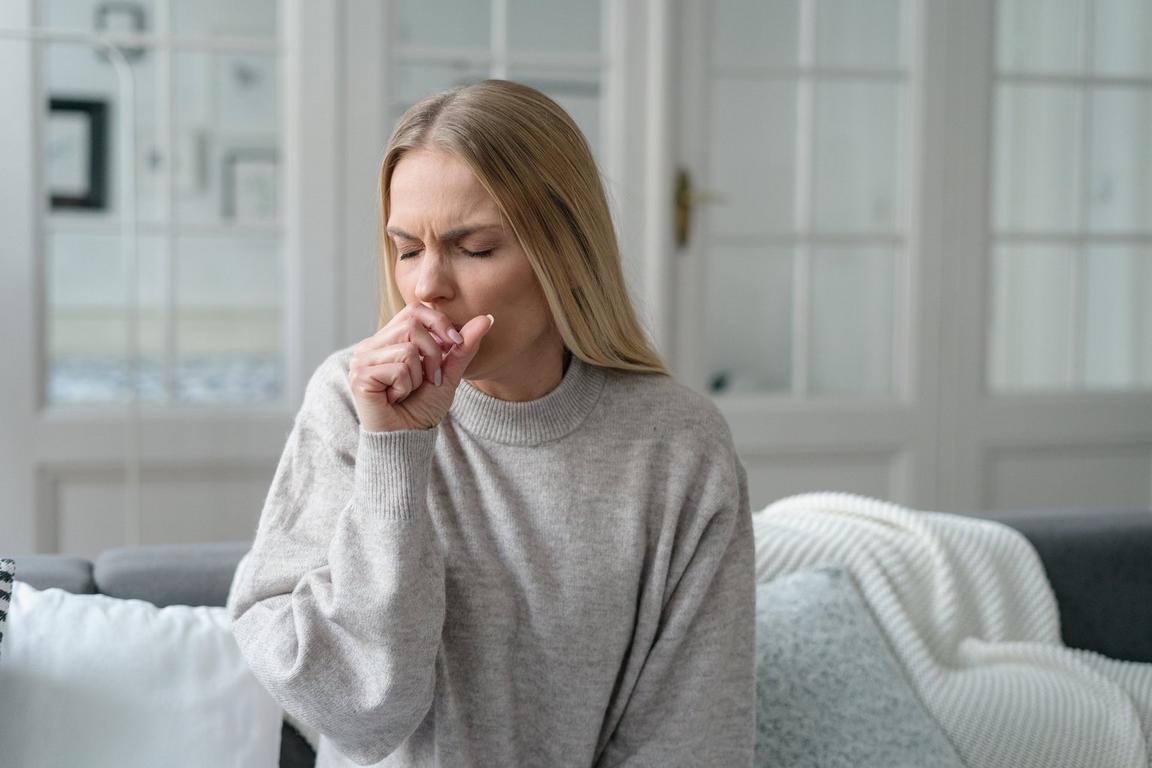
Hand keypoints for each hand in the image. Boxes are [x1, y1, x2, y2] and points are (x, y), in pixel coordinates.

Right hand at [348, 302, 494, 432]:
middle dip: (432, 354)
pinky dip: (406, 387)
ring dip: (418, 375)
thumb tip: (487, 318)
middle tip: (430, 379)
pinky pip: (398, 368)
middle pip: (412, 324)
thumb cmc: (421, 409)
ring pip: (407, 348)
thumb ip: (463, 347)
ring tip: (407, 391)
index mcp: (388, 340)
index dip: (439, 323)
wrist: (406, 440)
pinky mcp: (359, 375)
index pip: (414, 310)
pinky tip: (395, 398)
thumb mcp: (448, 374)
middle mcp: (371, 345)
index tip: (455, 344)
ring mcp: (362, 359)